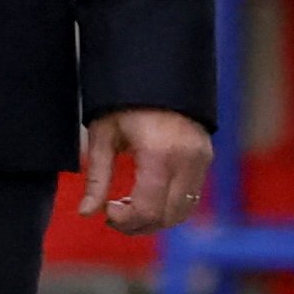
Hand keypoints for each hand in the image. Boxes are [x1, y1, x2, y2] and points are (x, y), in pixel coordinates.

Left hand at [79, 106, 213, 234]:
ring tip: (130, 206)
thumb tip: (86, 213)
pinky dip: (170, 205)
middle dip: (139, 224)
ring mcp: (201, 158)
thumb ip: (97, 178)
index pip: (149, 210)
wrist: (157, 69)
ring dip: (156, 218)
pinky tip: (148, 195)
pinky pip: (192, 196)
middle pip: (167, 217)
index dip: (125, 221)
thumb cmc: (123, 100)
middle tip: (115, 214)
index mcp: (159, 154)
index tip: (107, 211)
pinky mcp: (206, 156)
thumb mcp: (103, 136)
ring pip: (184, 211)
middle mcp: (186, 159)